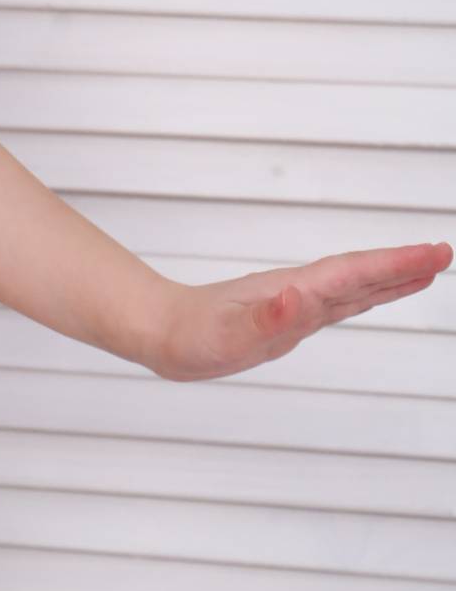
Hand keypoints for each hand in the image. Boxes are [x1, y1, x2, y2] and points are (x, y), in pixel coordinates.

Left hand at [149, 240, 451, 382]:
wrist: (161, 333)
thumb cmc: (190, 337)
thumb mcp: (227, 336)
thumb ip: (265, 319)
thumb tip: (300, 297)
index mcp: (291, 292)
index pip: (353, 274)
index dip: (395, 264)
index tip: (435, 253)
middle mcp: (297, 293)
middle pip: (359, 274)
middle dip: (403, 265)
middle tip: (444, 254)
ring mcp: (294, 304)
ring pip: (351, 287)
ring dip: (389, 277)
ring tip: (426, 270)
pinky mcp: (287, 318)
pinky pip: (336, 303)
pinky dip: (363, 295)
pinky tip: (374, 294)